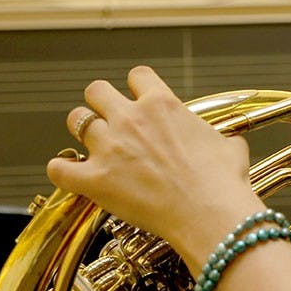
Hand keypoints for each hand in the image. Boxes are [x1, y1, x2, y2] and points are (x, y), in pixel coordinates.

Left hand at [47, 65, 261, 265]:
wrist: (210, 214)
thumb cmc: (224, 183)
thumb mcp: (232, 149)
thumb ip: (223, 139)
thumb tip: (230, 144)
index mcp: (164, 105)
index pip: (138, 75)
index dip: (138, 85)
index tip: (141, 98)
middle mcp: (131, 119)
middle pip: (96, 90)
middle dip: (101, 102)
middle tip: (110, 120)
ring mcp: (109, 148)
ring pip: (76, 121)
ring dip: (83, 132)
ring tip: (93, 146)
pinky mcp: (95, 180)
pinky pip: (59, 168)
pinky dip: (61, 170)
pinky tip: (69, 174)